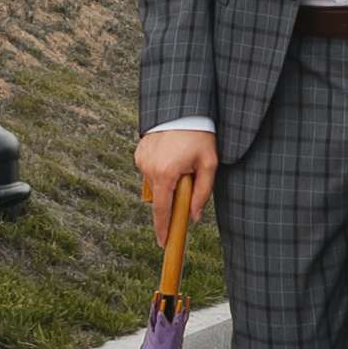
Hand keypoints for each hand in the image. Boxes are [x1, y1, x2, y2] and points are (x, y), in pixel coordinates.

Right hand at [136, 123, 217, 243]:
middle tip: (187, 180)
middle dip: (172, 196)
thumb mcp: (208, 163)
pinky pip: (150, 169)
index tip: (163, 242)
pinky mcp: (139, 152)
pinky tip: (172, 154)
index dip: (163, 228)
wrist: (182, 107)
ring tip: (181, 159)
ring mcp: (141, 160)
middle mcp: (148, 168)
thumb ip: (203, 192)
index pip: (162, 210)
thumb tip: (194, 216)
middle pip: (160, 196)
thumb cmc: (199, 135)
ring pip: (155, 183)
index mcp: (165, 174)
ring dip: (168, 180)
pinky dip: (161, 168)